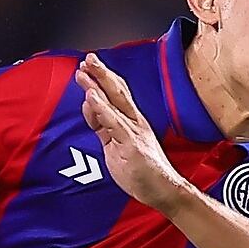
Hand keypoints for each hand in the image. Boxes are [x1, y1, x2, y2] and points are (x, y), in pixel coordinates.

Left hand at [77, 54, 192, 211]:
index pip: (116, 94)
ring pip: (114, 102)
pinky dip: (102, 108)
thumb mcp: (115, 146)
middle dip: (101, 73)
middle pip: (117, 91)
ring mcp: (134, 131)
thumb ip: (103, 128)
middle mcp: (134, 121)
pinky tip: (92, 96)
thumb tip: (91, 110)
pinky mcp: (132, 144)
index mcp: (132, 121)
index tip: (89, 65)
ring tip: (84, 71)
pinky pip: (114, 122)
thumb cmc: (141, 170)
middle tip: (88, 58)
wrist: (164, 190)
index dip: (103, 78)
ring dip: (98, 85)